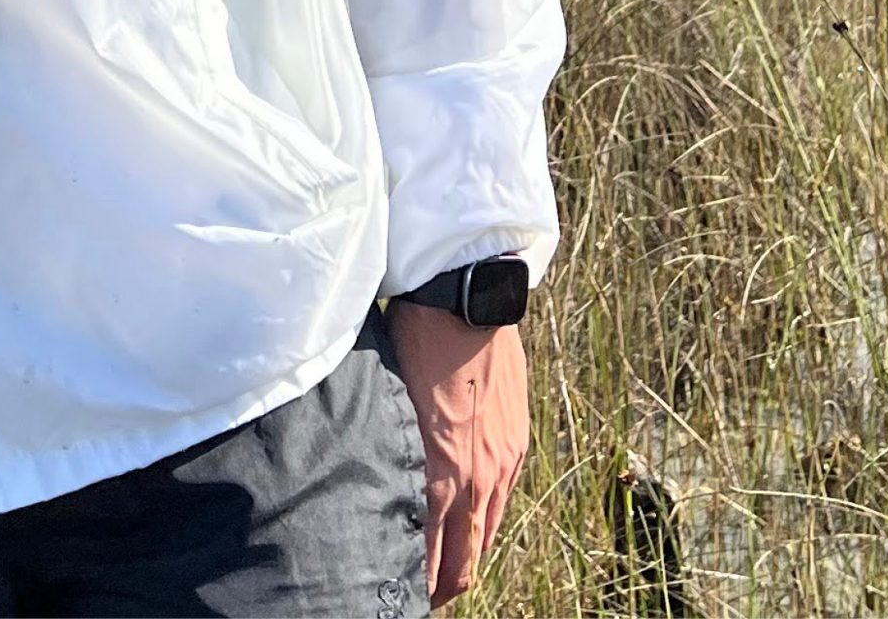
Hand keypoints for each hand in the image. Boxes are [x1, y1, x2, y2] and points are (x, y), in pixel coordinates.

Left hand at [384, 300, 528, 605]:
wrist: (463, 297)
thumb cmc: (411, 338)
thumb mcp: (387, 399)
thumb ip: (389, 448)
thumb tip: (371, 475)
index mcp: (438, 472)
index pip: (430, 553)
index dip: (419, 584)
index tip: (402, 597)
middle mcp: (475, 476)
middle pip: (465, 557)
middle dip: (446, 586)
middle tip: (426, 601)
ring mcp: (501, 459)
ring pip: (487, 531)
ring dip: (469, 558)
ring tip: (451, 576)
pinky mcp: (516, 438)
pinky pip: (504, 497)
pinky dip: (488, 521)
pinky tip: (475, 526)